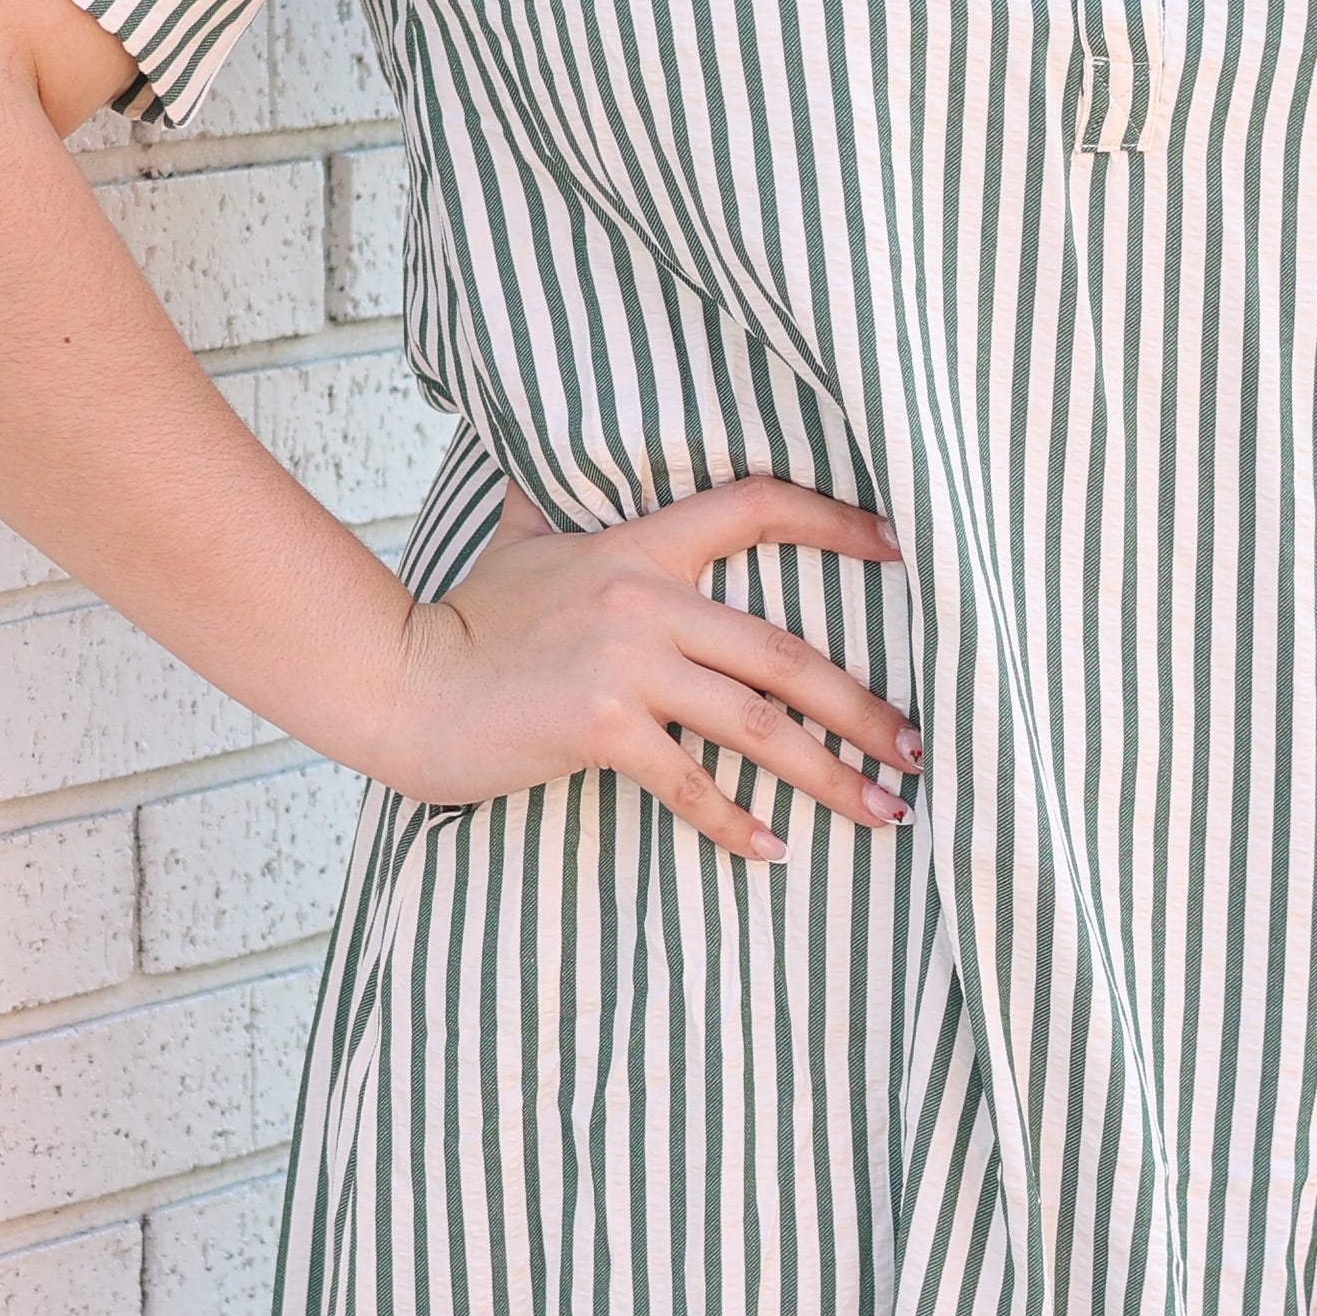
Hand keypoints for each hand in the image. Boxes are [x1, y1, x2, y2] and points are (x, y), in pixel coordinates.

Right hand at [374, 470, 920, 865]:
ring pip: (759, 722)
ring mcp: (624, 664)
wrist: (396, 680)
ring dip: (832, 773)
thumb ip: (554, 506)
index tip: (904, 547)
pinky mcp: (598, 726)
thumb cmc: (464, 621)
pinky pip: (691, 782)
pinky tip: (776, 853)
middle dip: (866, 705)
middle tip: (919, 748)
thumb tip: (545, 463)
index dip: (838, 521)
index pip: (757, 507)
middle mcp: (644, 598)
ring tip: (884, 811)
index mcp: (639, 545)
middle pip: (787, 650)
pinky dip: (739, 824)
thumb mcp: (520, 543)